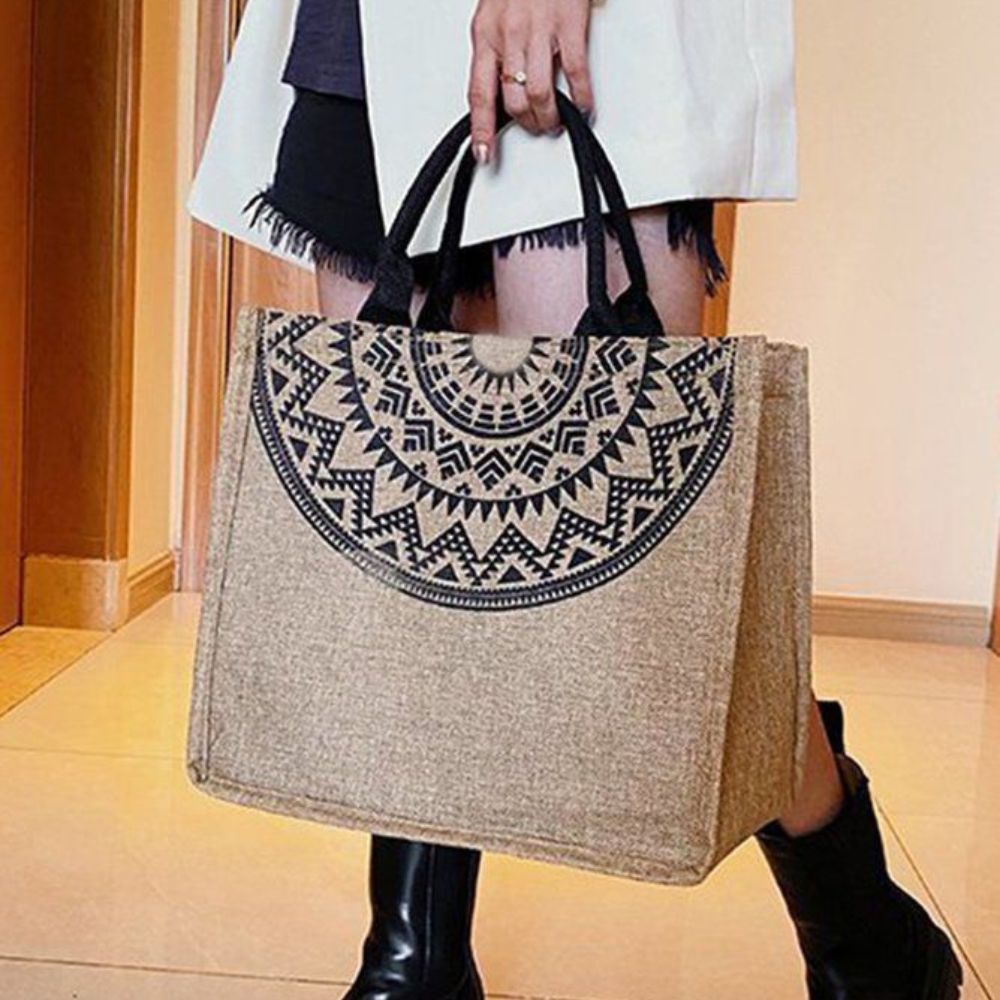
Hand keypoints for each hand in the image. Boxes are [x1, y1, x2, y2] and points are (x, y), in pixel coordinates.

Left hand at [468, 0, 594, 162]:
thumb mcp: (494, 12)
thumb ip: (496, 49)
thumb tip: (502, 88)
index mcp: (485, 33)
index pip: (479, 93)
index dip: (480, 129)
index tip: (483, 153)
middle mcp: (509, 34)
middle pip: (514, 100)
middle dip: (527, 124)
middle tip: (537, 127)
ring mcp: (540, 30)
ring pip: (540, 94)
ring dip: (550, 117)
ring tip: (556, 121)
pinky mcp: (570, 24)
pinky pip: (574, 73)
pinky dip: (581, 97)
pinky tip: (584, 105)